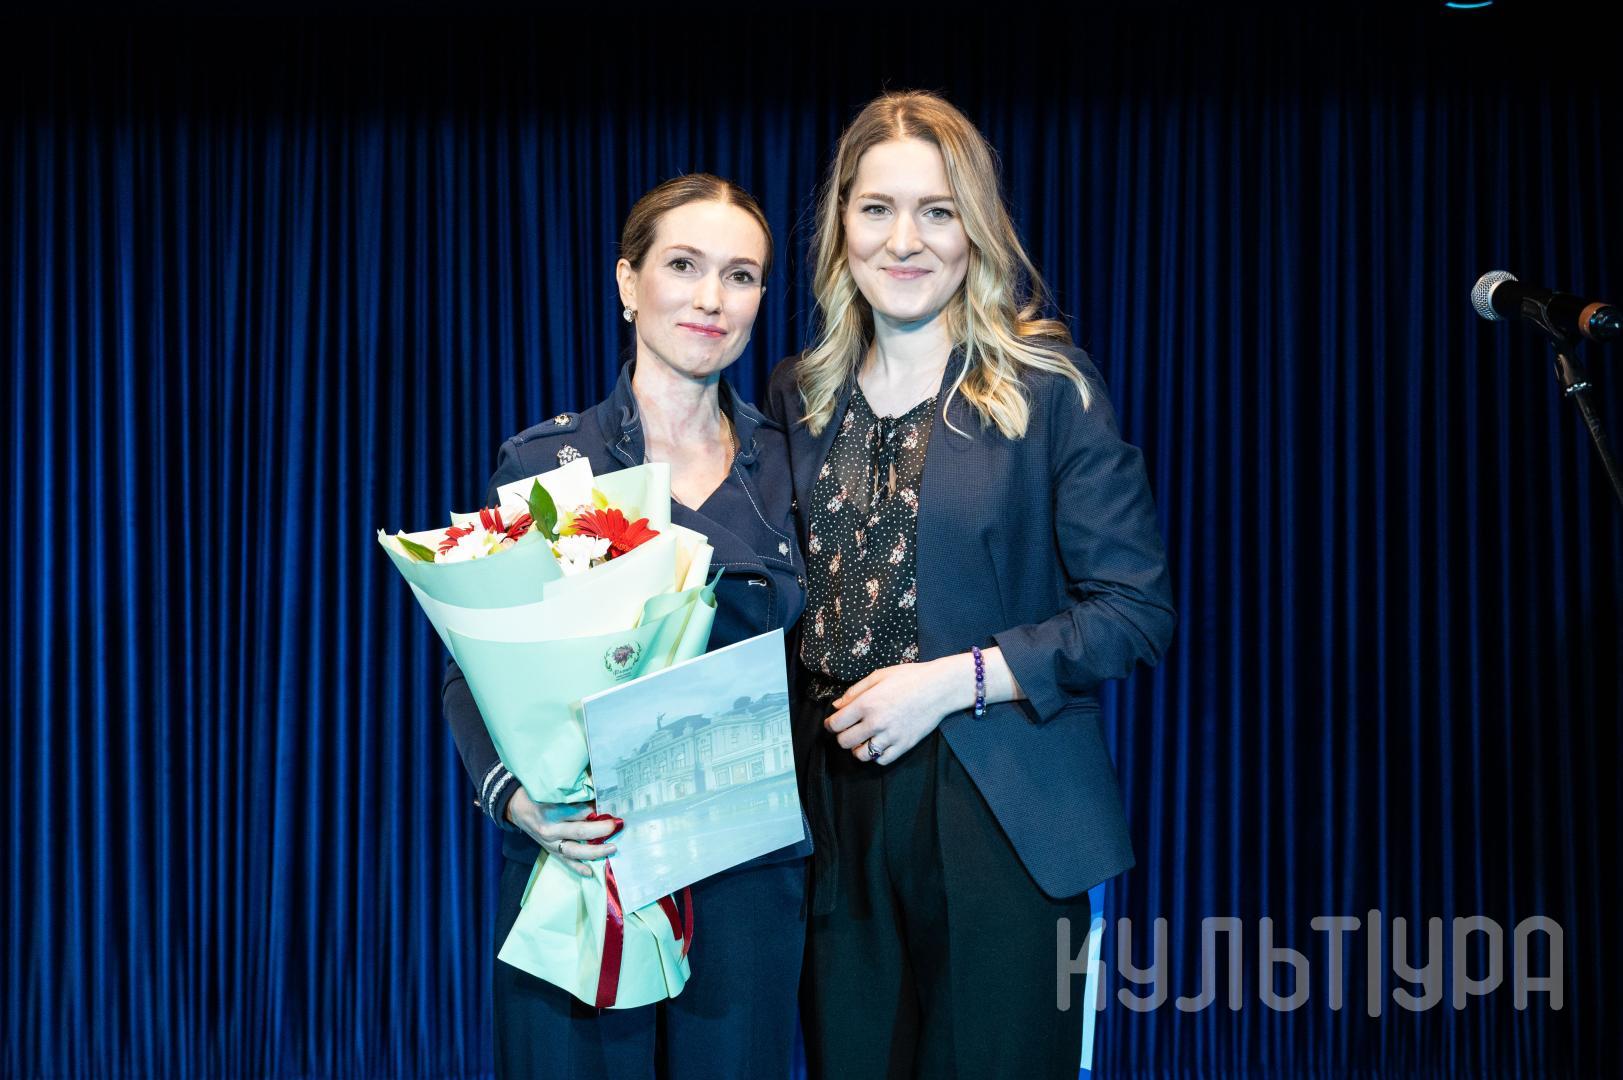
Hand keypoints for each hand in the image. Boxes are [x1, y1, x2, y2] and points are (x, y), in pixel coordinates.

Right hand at [504, 786, 622, 876]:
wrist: (516, 809)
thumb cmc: (536, 794)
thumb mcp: (549, 788)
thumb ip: (571, 792)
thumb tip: (595, 788)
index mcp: (549, 810)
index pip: (577, 811)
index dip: (595, 809)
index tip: (610, 806)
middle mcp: (550, 829)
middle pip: (579, 832)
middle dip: (600, 830)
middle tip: (615, 825)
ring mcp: (550, 843)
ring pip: (575, 851)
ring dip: (595, 851)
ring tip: (612, 848)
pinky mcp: (551, 851)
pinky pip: (566, 862)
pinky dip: (578, 868)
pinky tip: (590, 872)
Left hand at [824, 655, 973, 765]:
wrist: (939, 688)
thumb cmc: (910, 678)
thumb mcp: (879, 676)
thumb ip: (855, 691)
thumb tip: (837, 705)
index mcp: (867, 703)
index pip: (836, 724)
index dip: (830, 724)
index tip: (833, 723)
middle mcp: (876, 722)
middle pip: (845, 742)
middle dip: (842, 736)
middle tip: (847, 730)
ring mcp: (890, 736)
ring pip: (861, 755)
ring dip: (857, 749)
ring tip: (862, 740)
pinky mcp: (904, 745)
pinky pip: (881, 760)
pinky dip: (876, 756)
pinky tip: (878, 745)